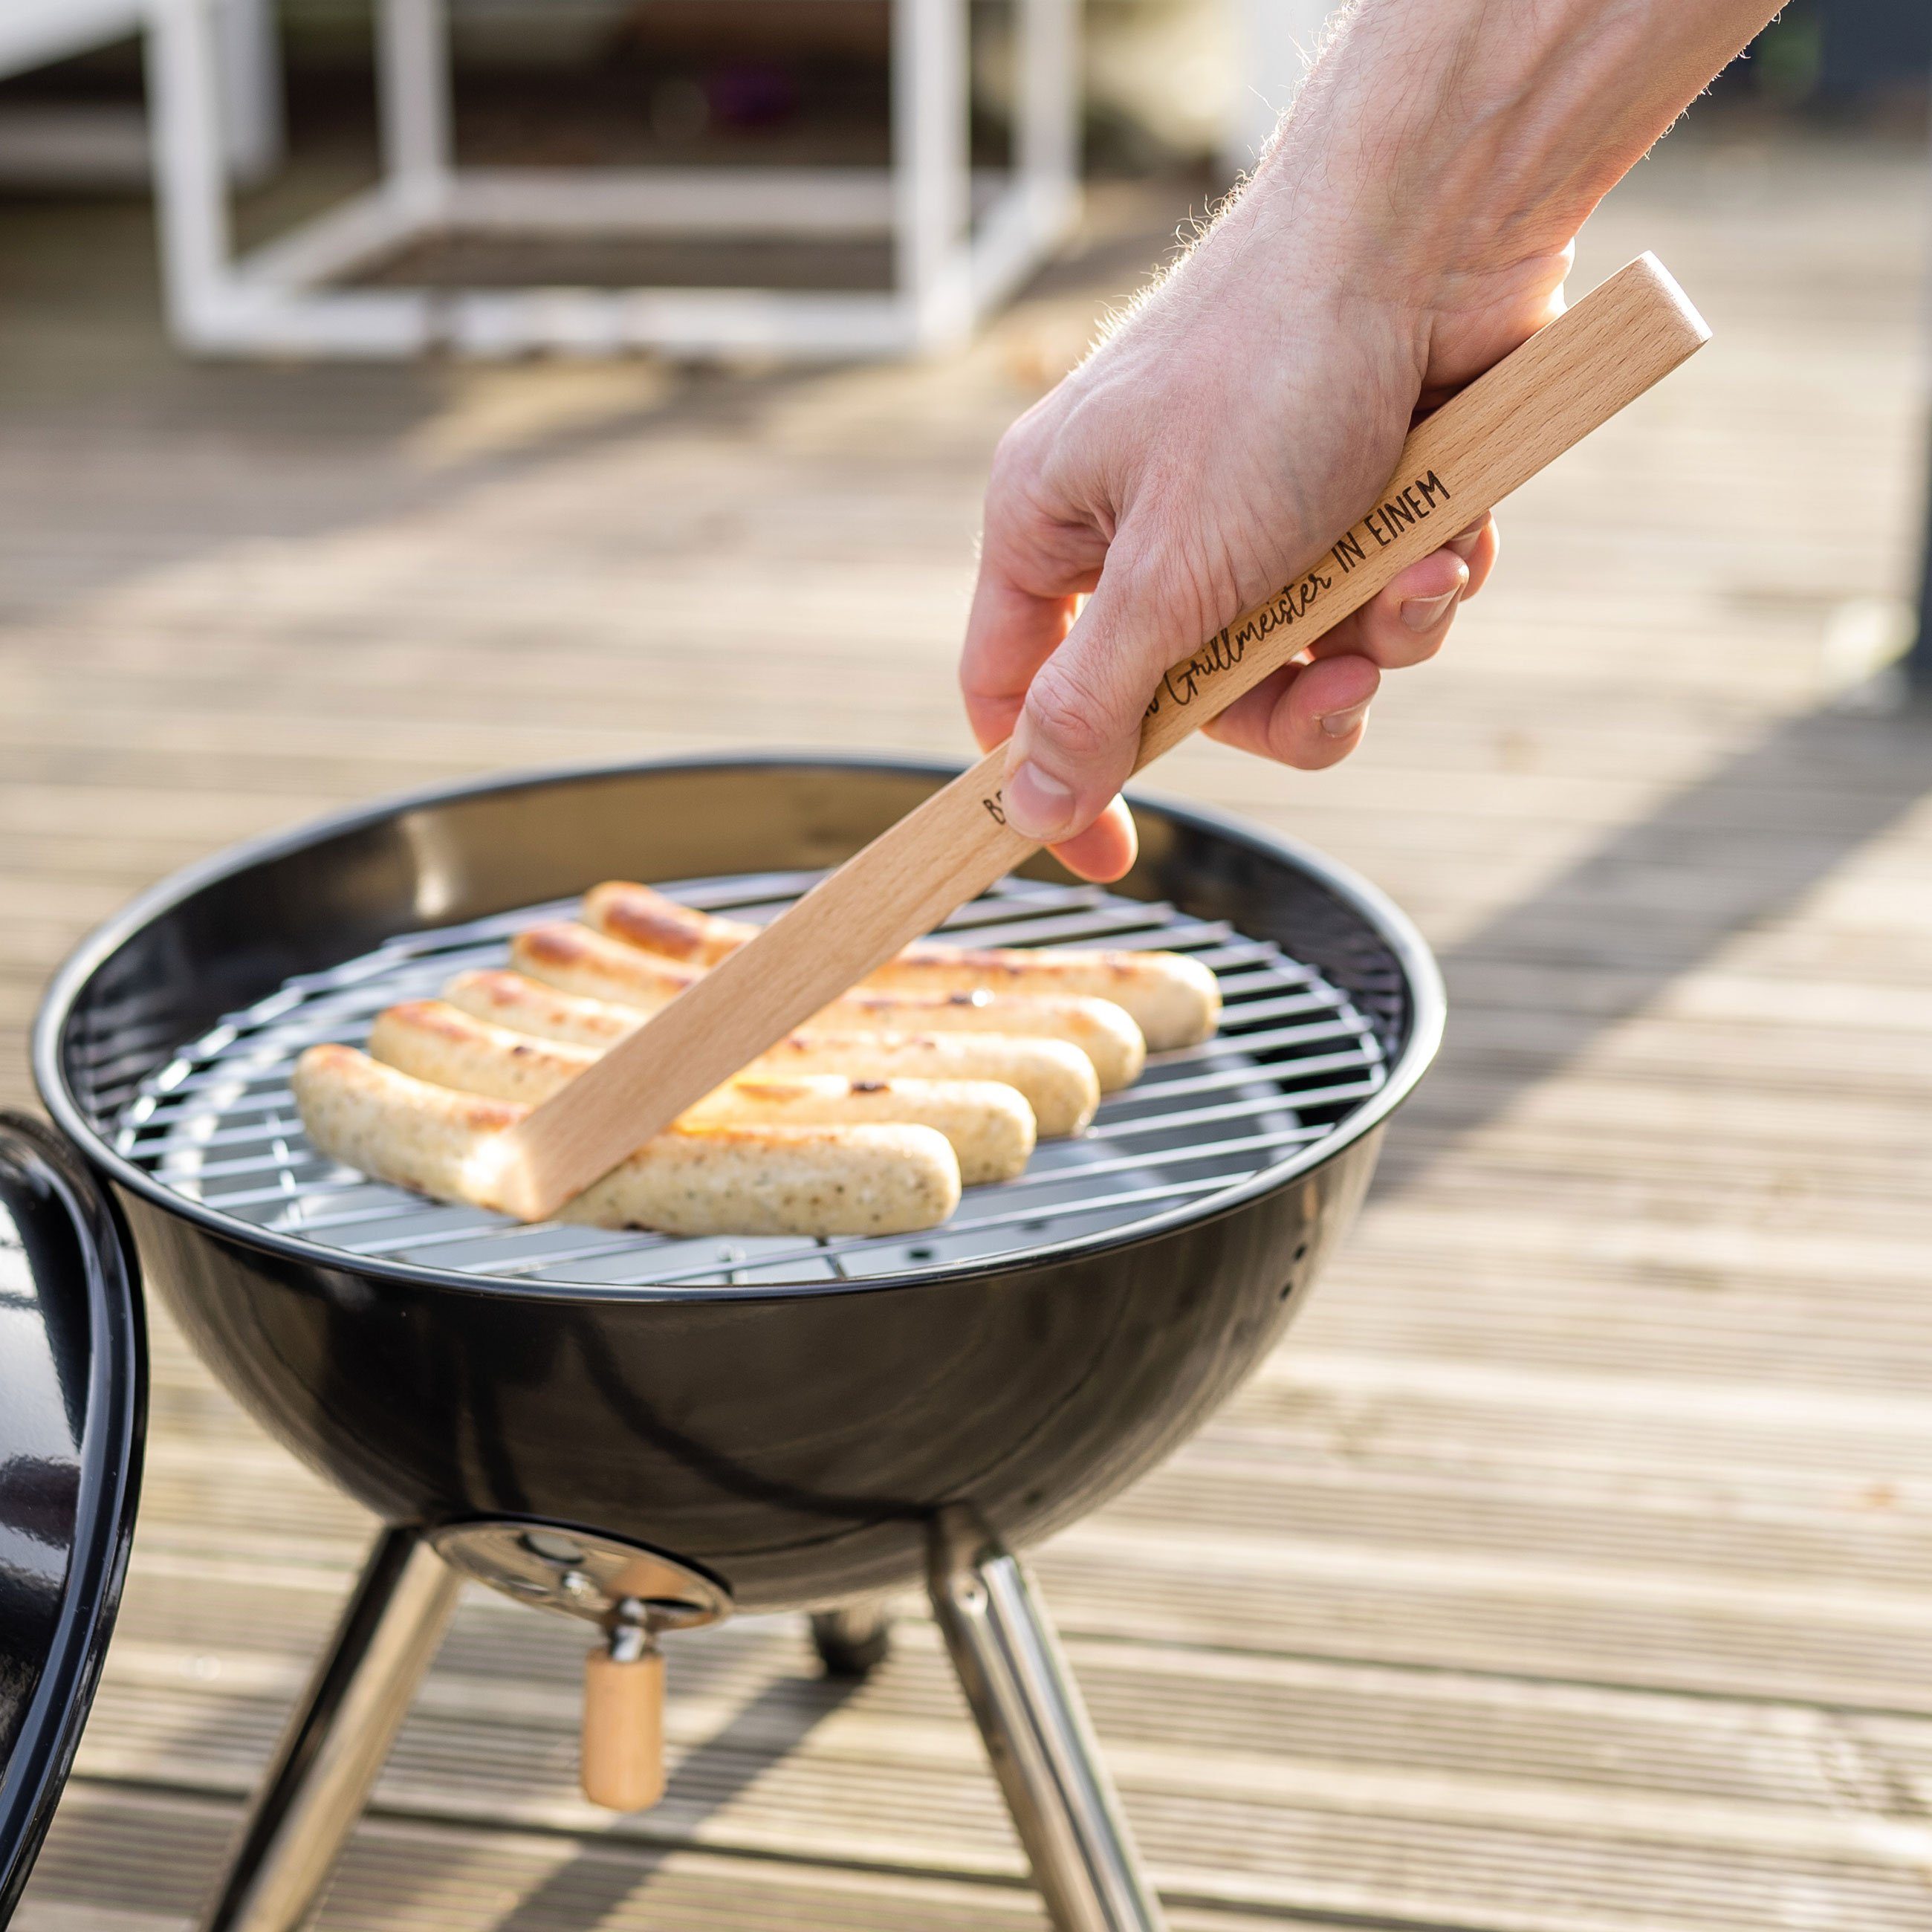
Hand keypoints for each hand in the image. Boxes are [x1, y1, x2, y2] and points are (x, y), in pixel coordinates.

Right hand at [961, 194, 1557, 879]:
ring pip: (1298, 658)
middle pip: (1187, 700)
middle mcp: (1141, 524)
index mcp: (1053, 526)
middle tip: (1338, 683)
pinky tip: (1452, 527)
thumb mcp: (1168, 573)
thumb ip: (1096, 703)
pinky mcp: (1347, 499)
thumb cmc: (1271, 381)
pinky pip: (1371, 603)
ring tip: (1419, 572)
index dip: (1057, 781)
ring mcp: (1248, 511)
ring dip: (1373, 638)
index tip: (1115, 858)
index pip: (1016, 691)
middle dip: (1283, 703)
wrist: (1431, 234)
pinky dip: (1420, 582)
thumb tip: (1030, 807)